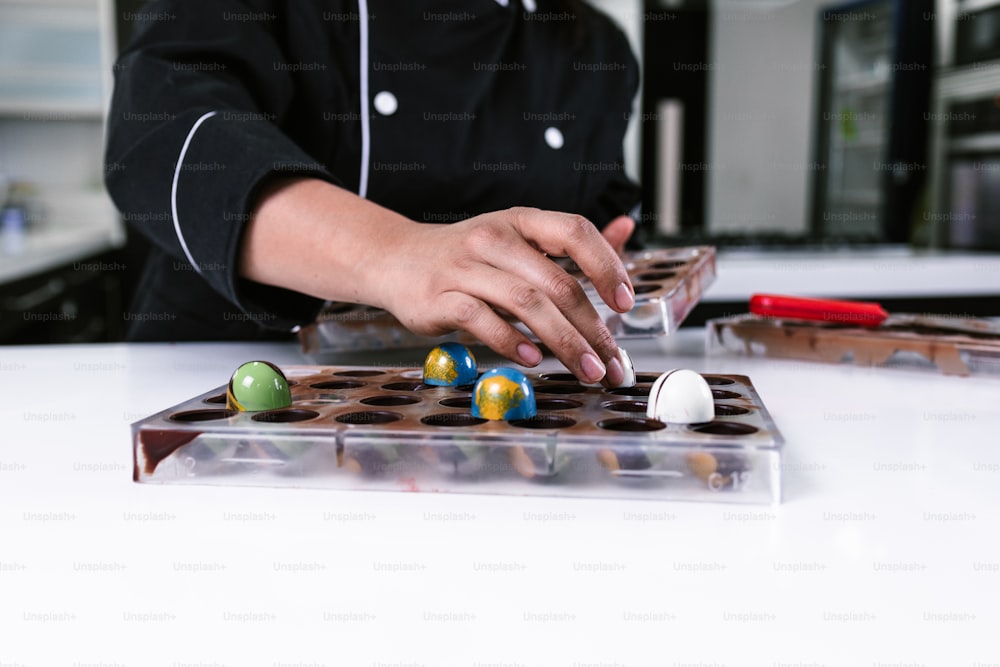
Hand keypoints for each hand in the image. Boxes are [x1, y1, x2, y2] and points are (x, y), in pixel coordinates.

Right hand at [377, 207, 634, 385]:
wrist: (395, 259)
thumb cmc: (466, 256)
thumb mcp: (518, 238)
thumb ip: (570, 242)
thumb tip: (626, 228)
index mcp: (520, 221)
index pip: (574, 231)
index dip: (607, 264)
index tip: (626, 301)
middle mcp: (494, 238)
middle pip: (557, 282)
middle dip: (593, 328)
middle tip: (612, 361)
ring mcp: (464, 267)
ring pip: (526, 303)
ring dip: (563, 342)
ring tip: (586, 369)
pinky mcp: (438, 297)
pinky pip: (482, 320)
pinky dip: (512, 342)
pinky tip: (534, 359)